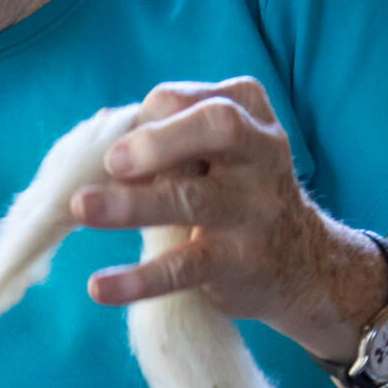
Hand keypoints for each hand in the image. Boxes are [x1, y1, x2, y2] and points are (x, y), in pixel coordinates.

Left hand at [71, 77, 383, 358]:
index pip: (181, 101)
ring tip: (82, 208)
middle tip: (113, 163)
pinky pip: (186, 266)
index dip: (140, 124)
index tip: (115, 155)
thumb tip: (90, 152)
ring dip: (132, 204)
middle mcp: (261, 151)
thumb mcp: (214, 151)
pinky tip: (99, 286)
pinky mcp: (242, 261)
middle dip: (158, 141)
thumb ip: (163, 140)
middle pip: (215, 127)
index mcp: (246, 109)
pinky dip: (139, 279)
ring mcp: (256, 207)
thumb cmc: (234, 190)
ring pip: (193, 199)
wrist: (304, 262)